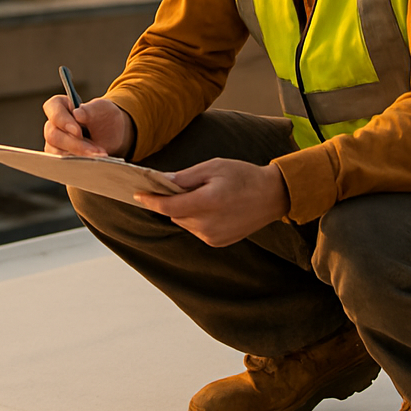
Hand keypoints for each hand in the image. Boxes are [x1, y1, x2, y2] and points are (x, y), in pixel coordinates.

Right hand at [42, 95, 134, 157]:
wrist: (113, 133)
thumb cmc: (104, 116)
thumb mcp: (102, 109)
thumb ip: (90, 109)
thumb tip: (77, 114)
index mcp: (60, 105)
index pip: (52, 108)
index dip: (62, 120)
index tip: (78, 131)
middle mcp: (53, 124)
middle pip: (54, 135)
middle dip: (75, 144)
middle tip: (94, 150)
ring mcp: (54, 142)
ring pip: (57, 152)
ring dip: (80, 155)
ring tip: (99, 155)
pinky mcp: (59, 156)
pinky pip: (62, 163)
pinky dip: (78, 163)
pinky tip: (93, 161)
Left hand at [134, 159, 290, 246]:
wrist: (272, 196)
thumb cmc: (244, 176)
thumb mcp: (214, 167)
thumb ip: (186, 177)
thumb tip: (162, 181)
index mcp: (208, 202)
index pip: (168, 206)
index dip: (151, 200)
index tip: (137, 194)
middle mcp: (208, 224)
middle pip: (174, 214)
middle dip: (172, 201)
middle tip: (180, 186)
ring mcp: (213, 236)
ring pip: (184, 222)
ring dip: (184, 210)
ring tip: (203, 196)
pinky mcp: (218, 243)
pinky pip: (196, 230)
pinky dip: (196, 219)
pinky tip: (211, 207)